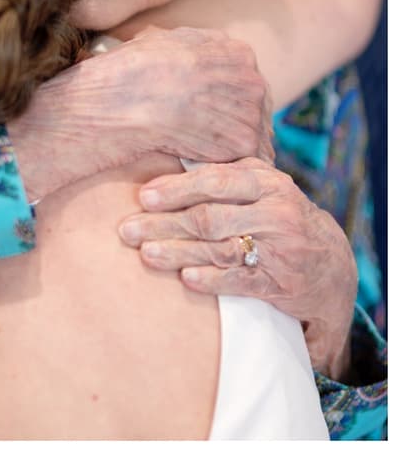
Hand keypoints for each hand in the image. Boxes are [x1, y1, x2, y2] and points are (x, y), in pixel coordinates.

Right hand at [10, 26, 270, 201]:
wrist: (121, 100)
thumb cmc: (130, 71)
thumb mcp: (163, 40)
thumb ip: (193, 45)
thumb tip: (199, 49)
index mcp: (236, 52)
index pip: (244, 80)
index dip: (225, 99)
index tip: (207, 113)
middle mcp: (251, 78)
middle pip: (252, 108)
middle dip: (233, 124)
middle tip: (206, 140)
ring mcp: (250, 111)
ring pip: (250, 135)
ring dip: (230, 149)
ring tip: (206, 160)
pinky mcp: (242, 142)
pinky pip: (241, 160)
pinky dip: (225, 168)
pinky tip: (204, 171)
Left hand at [118, 158, 356, 378]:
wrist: (331, 266)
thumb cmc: (275, 218)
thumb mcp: (259, 189)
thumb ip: (221, 178)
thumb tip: (157, 176)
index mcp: (267, 182)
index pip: (215, 181)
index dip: (176, 189)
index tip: (143, 197)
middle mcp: (276, 212)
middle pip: (210, 217)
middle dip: (163, 224)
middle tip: (127, 230)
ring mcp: (281, 249)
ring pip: (220, 249)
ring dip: (178, 252)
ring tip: (145, 254)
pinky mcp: (282, 283)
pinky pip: (240, 280)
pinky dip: (211, 279)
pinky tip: (185, 278)